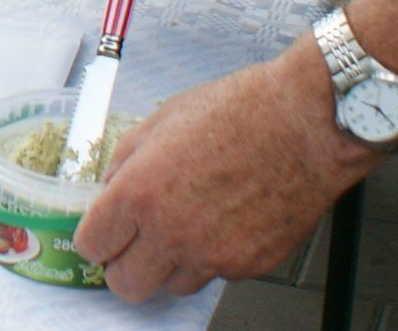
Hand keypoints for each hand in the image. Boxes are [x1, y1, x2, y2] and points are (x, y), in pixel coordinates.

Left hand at [75, 46, 374, 299]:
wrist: (306, 122)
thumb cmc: (241, 110)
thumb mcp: (163, 119)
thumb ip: (125, 161)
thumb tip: (108, 189)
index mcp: (140, 192)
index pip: (91, 245)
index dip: (94, 237)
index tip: (102, 232)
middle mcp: (172, 232)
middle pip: (125, 285)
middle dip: (123, 266)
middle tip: (133, 244)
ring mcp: (212, 255)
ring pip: (171, 286)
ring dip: (169, 264)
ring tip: (187, 224)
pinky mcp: (247, 266)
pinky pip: (214, 274)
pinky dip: (212, 256)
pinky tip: (224, 219)